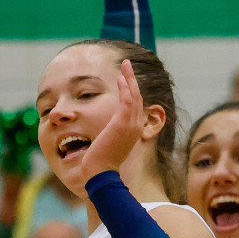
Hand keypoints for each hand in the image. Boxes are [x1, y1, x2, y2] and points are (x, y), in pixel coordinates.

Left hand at [78, 59, 145, 182]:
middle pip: (137, 97)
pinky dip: (125, 88)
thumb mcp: (110, 143)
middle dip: (132, 79)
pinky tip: (121, 78)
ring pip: (133, 95)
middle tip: (127, 65)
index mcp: (133, 130)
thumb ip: (112, 133)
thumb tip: (106, 130)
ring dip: (129, 78)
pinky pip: (127, 100)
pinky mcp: (122, 123)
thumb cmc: (102, 161)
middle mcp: (135, 125)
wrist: (101, 172)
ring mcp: (130, 124)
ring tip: (125, 65)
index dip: (132, 90)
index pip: (135, 105)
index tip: (126, 78)